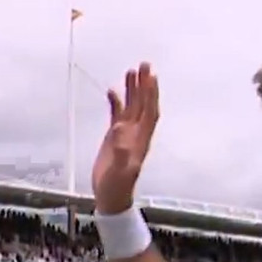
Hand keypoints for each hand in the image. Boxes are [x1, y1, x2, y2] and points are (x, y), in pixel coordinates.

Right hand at [91, 62, 159, 213]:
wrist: (111, 197)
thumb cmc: (117, 187)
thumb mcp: (120, 171)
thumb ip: (121, 151)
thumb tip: (120, 129)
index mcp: (141, 139)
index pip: (149, 111)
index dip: (150, 94)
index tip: (150, 77)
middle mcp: (136, 133)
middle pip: (143, 104)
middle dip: (144, 84)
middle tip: (144, 64)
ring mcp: (126, 134)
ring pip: (132, 106)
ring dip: (132, 90)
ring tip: (130, 71)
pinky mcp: (114, 137)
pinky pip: (117, 115)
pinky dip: (116, 102)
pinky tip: (112, 92)